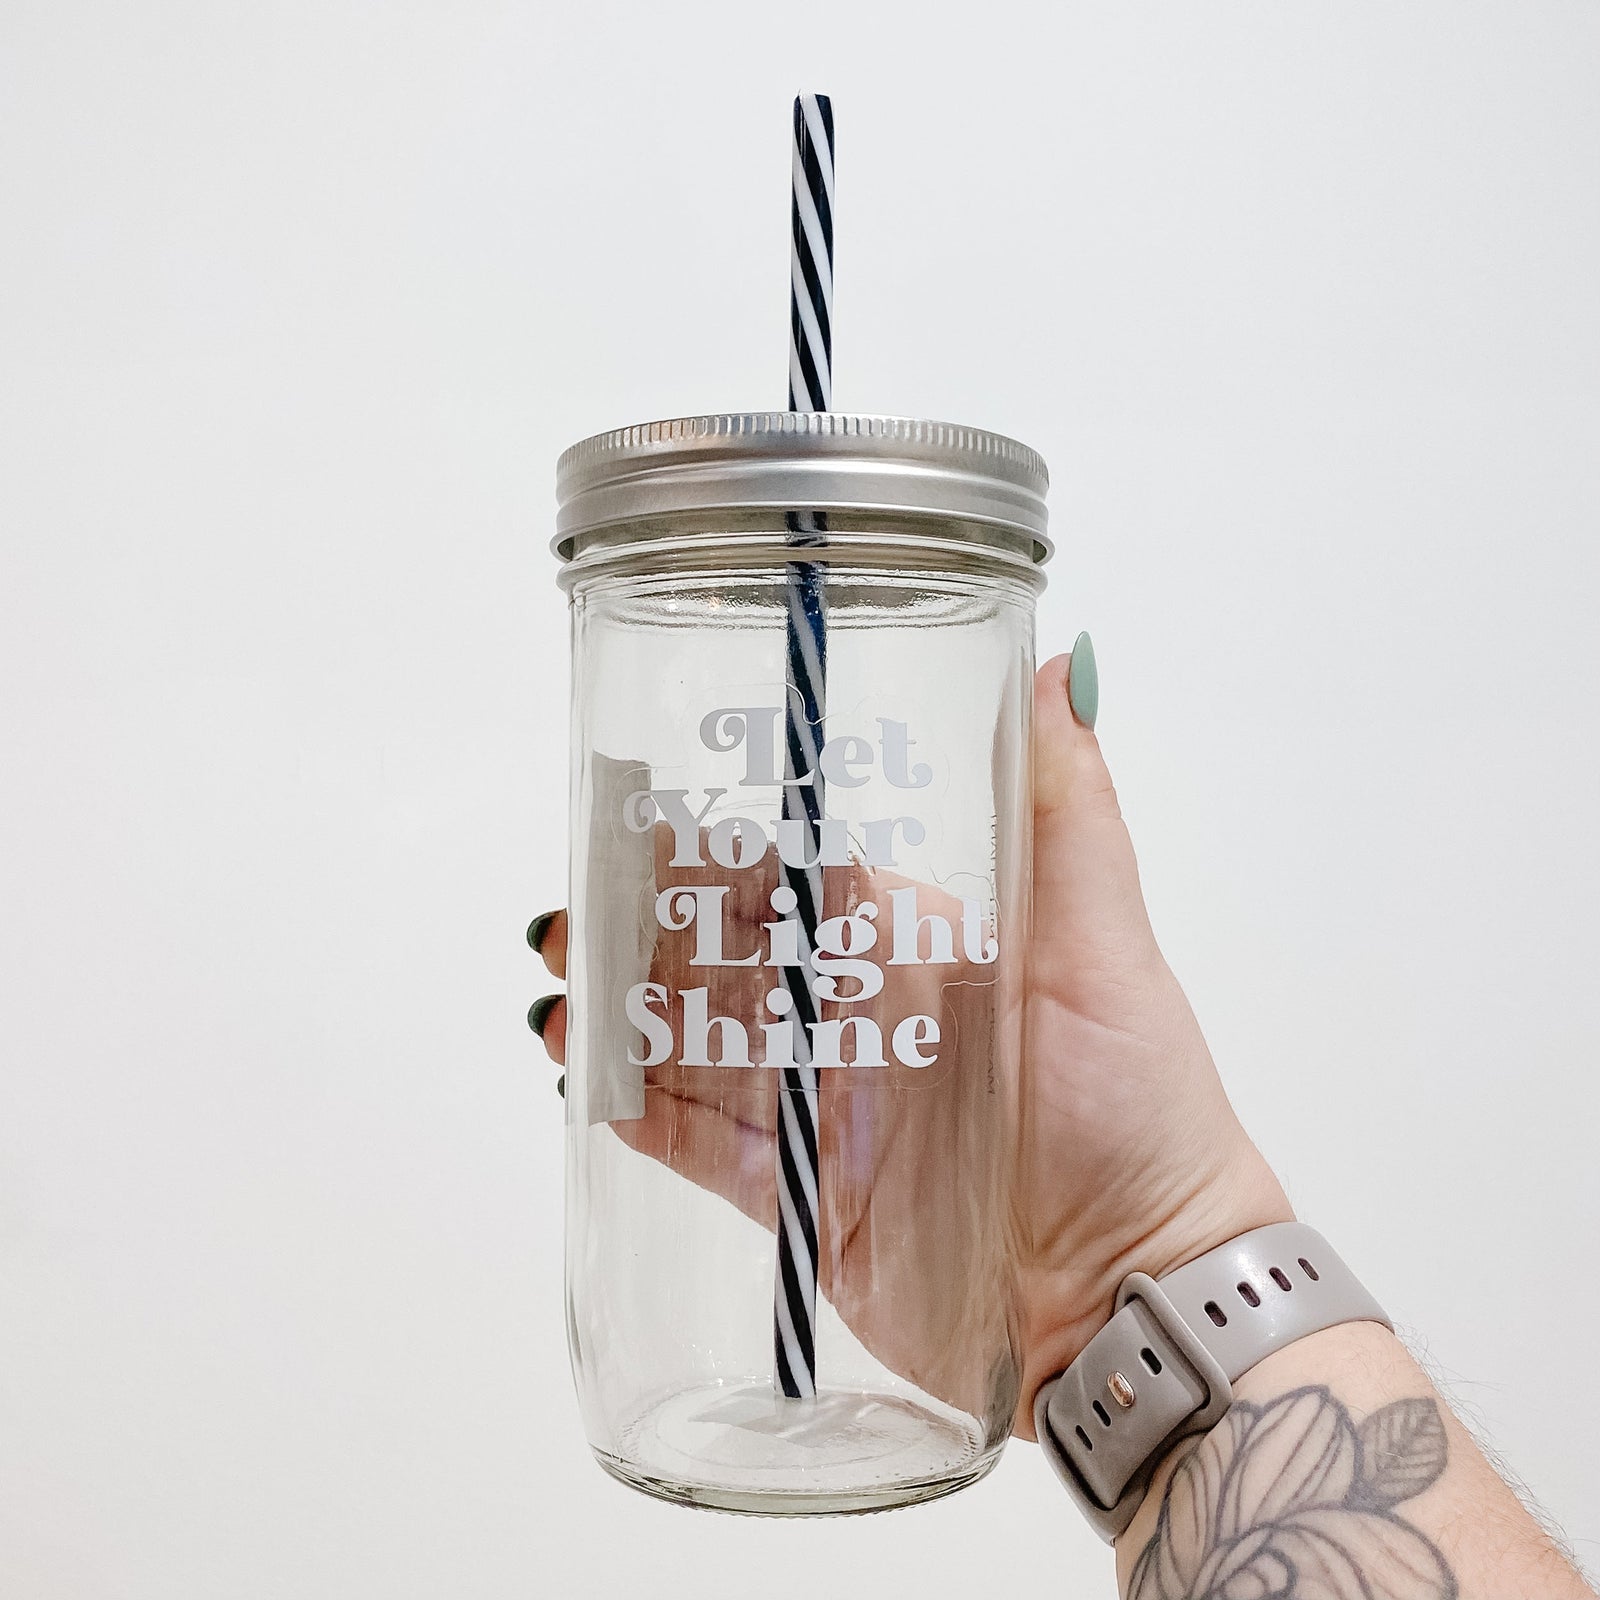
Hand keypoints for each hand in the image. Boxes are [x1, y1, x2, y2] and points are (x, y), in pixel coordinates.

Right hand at [530, 637, 1291, 1432]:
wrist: (1135, 1290)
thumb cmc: (1136, 1107)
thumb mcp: (1103, 944)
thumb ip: (1067, 813)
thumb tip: (1066, 667)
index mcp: (919, 948)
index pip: (798, 882)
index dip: (721, 856)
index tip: (649, 823)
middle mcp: (865, 1022)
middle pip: (734, 963)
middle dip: (651, 935)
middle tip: (575, 916)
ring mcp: (830, 1113)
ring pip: (706, 1049)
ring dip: (631, 1020)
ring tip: (561, 997)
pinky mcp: (809, 1201)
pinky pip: (708, 1149)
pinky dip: (647, 1116)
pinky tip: (589, 1083)